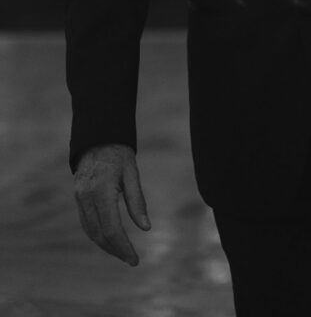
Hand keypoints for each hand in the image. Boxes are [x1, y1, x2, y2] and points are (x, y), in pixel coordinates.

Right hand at [73, 144, 150, 265]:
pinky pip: (86, 223)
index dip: (123, 247)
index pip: (111, 228)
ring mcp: (79, 198)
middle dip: (116, 250)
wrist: (97, 138)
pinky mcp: (77, 198)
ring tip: (123, 253)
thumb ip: (137, 201)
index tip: (135, 259)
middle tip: (131, 260)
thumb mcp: (132, 173)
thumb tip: (146, 228)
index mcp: (102, 190)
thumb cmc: (119, 154)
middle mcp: (87, 197)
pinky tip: (109, 239)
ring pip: (91, 231)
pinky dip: (97, 235)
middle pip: (100, 234)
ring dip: (106, 246)